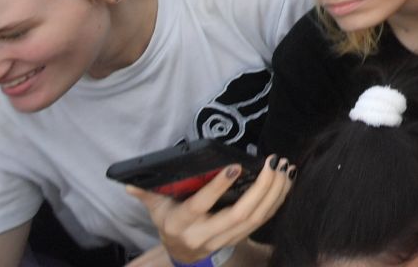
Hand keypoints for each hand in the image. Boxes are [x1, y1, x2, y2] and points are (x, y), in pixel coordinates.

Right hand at [123, 158, 292, 266]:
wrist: (184, 255)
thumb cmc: (171, 223)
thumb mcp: (156, 210)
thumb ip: (147, 194)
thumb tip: (130, 183)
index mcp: (183, 224)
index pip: (202, 205)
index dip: (219, 187)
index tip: (236, 166)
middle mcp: (206, 234)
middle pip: (240, 213)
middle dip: (261, 187)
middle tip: (272, 162)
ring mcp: (227, 238)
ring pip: (257, 217)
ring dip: (275, 191)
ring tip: (283, 167)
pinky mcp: (242, 236)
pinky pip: (265, 219)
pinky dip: (279, 199)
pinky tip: (287, 180)